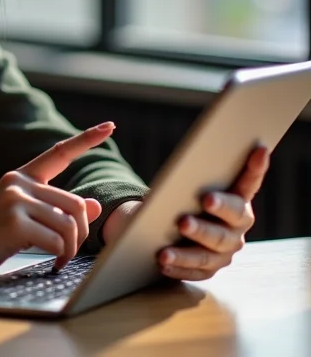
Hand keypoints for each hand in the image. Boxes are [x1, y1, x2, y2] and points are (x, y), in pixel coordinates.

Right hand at [0, 122, 114, 281]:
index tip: (109, 126)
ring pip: (69, 224)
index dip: (86, 139)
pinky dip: (59, 257)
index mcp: (20, 177)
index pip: (58, 153)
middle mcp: (19, 183)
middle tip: (68, 252)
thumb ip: (53, 209)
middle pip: (76, 203)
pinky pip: (56, 241)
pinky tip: (49, 264)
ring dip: (70, 249)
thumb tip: (94, 205)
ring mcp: (16, 201)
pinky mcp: (15, 223)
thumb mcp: (18, 215)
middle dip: (80, 233)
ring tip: (59, 260)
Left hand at [103, 146, 270, 280]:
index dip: (255, 168)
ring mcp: (225, 250)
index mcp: (237, 200)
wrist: (171, 224)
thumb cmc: (183, 196)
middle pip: (224, 229)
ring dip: (185, 252)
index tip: (258, 150)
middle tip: (182, 221)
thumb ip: (190, 180)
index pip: (249, 183)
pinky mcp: (210, 268)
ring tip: (164, 251)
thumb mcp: (187, 185)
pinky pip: (195, 270)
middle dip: (203, 226)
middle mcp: (237, 227)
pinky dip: (177, 266)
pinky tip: (162, 261)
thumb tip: (180, 174)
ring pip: (207, 254)